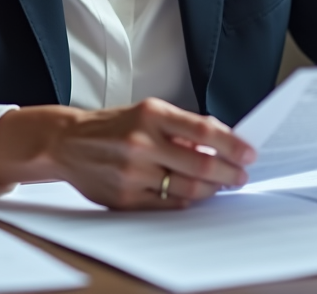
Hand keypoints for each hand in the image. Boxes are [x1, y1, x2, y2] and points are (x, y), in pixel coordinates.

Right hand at [0, 98, 255, 209]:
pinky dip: (186, 200)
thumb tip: (223, 141)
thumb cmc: (112, 126)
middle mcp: (141, 142)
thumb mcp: (146, 112)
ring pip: (188, 190)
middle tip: (241, 176)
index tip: (249, 153)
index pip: (204, 131)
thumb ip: (182, 127)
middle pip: (201, 166)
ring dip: (212, 190)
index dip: (232, 145)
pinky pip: (168, 204)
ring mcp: (133, 173)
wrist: (67, 143)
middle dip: (229, 174)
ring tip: (221, 186)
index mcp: (151, 114)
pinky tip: (193, 194)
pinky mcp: (126, 198)